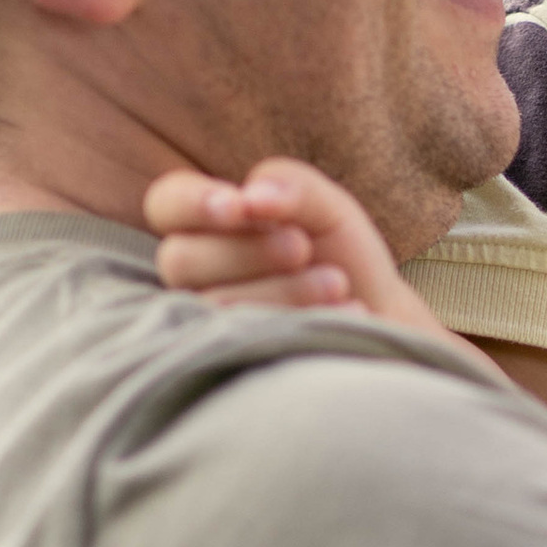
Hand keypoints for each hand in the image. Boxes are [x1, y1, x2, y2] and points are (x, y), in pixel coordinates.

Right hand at [146, 159, 449, 342]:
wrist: (379, 315)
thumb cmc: (339, 253)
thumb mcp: (325, 206)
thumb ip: (289, 186)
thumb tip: (253, 199)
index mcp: (207, 224)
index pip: (167, 204)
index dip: (193, 203)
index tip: (241, 206)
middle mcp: (195, 274)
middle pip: (180, 258)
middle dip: (247, 250)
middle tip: (302, 248)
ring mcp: (205, 321)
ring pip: (213, 304)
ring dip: (283, 289)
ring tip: (337, 283)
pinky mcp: (229, 360)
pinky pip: (244, 342)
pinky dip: (301, 320)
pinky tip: (344, 312)